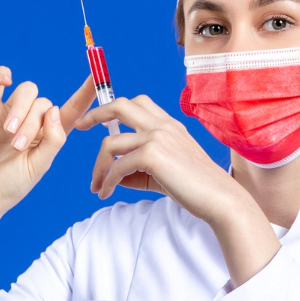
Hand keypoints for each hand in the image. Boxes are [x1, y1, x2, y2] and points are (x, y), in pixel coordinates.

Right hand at [0, 67, 97, 217]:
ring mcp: (10, 111)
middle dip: (33, 123)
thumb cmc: (10, 184)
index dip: (86, 92)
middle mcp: (32, 120)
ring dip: (20, 110)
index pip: (72, 108)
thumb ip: (53, 139)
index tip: (98, 74)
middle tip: (18, 146)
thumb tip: (54, 109)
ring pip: (26, 92)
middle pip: (44, 103)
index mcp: (50, 134)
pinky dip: (2, 73)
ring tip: (9, 134)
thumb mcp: (39, 165)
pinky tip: (6, 79)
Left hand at [74, 94, 245, 226]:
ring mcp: (157, 137)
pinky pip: (118, 167)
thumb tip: (114, 176)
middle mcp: (162, 126)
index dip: (114, 107)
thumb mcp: (165, 172)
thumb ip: (139, 169)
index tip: (97, 119)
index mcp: (169, 125)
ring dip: (98, 166)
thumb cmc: (196, 188)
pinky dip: (108, 181)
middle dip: (95, 114)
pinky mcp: (152, 155)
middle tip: (79, 126)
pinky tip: (106, 193)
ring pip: (111, 143)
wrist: (219, 198)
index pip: (138, 102)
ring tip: (96, 186)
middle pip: (119, 106)